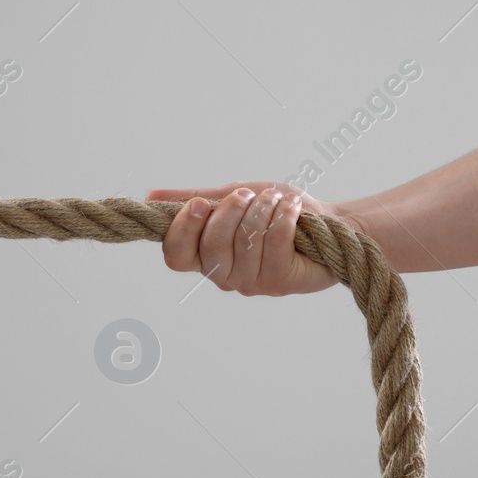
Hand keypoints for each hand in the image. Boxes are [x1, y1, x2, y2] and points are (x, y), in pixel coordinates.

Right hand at [146, 181, 364, 295]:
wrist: (328, 221)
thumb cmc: (275, 209)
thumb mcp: (229, 196)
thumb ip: (193, 199)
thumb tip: (150, 198)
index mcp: (204, 256)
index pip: (175, 255)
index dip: (183, 230)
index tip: (201, 203)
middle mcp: (223, 275)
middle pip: (211, 245)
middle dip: (231, 211)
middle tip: (250, 194)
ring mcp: (251, 283)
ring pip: (244, 242)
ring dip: (263, 210)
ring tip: (278, 199)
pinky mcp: (279, 282)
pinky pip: (273, 244)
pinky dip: (283, 218)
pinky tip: (292, 208)